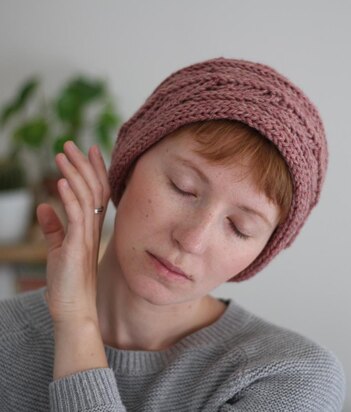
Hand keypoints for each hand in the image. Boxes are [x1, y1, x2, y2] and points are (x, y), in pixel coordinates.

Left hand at [36, 141, 110, 324]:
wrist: (74, 308)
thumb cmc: (67, 281)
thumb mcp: (57, 249)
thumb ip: (53, 227)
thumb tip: (43, 206)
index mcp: (91, 227)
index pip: (97, 192)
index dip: (95, 170)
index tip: (90, 150)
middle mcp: (93, 228)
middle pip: (93, 189)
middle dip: (84, 164)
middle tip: (72, 144)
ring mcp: (87, 236)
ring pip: (85, 198)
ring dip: (74, 175)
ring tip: (61, 155)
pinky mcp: (77, 246)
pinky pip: (76, 217)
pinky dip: (69, 198)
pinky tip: (60, 182)